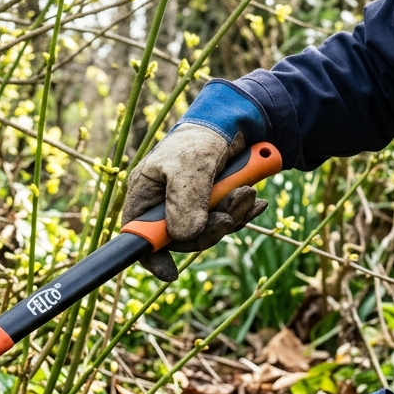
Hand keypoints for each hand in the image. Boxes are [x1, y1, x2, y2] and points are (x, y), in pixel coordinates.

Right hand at [122, 124, 267, 280]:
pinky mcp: (212, 203)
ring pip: (207, 231)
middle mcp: (164, 203)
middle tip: (229, 216)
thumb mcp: (190, 166)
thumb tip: (185, 237)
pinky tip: (254, 200)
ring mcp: (189, 205)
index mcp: (146, 193)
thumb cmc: (201, 138)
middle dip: (209, 230)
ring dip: (232, 217)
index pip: (138, 234)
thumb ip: (186, 201)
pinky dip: (241, 212)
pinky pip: (225, 222)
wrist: (236, 120)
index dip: (151, 256)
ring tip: (248, 193)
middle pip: (180, 238)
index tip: (170, 272)